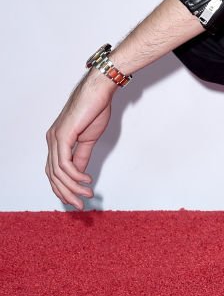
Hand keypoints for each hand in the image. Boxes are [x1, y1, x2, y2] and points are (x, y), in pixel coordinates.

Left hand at [45, 72, 114, 208]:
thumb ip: (82, 157)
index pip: (54, 171)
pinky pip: (65, 163)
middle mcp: (52, 140)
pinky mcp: (62, 136)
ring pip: (58, 172)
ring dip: (73, 187)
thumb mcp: (88, 139)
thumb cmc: (95, 109)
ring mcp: (55, 138)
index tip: (76, 199)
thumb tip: (79, 175)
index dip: (63, 188)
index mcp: (57, 141)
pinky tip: (87, 180)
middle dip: (66, 193)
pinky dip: (75, 175)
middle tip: (81, 205)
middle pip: (53, 175)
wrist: (99, 90)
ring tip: (87, 194)